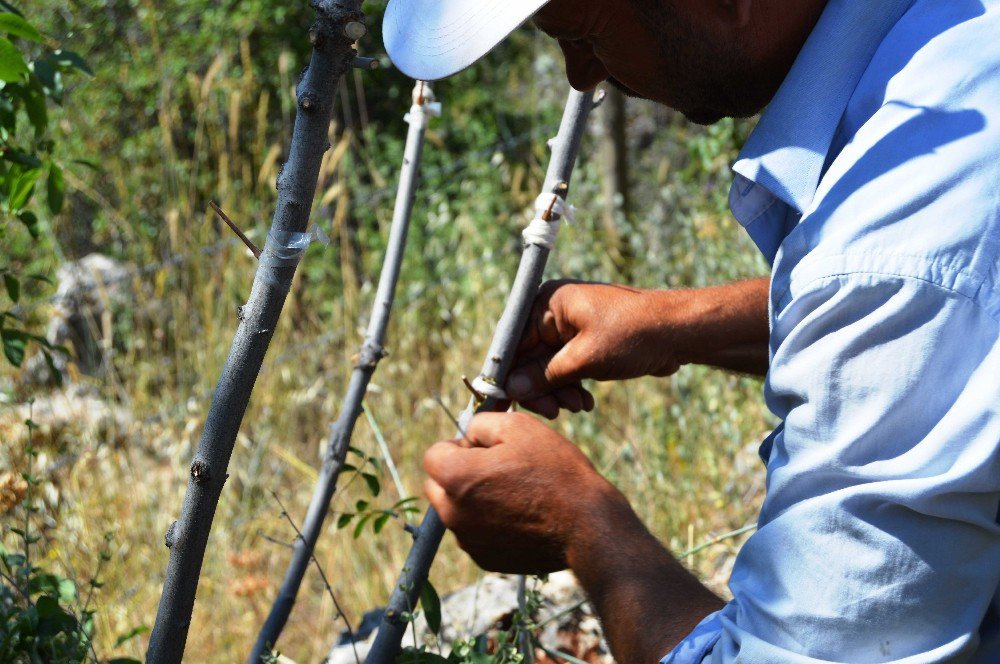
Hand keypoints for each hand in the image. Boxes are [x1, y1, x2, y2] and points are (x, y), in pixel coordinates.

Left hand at [423, 411, 617, 574]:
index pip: (434, 454)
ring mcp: (468, 540)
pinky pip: (475, 533)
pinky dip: (488, 524)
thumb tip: (467, 436)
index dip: (459, 446)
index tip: (486, 449)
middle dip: (458, 475)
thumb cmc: (554, 472)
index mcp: (455, 478)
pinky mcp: (484, 559)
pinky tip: (520, 516)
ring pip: (456, 511)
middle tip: (498, 470)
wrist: (586, 526)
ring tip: (514, 494)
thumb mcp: (519, 427)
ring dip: (473, 500)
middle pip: (437, 486)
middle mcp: (453, 513)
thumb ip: (481, 425)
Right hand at [504, 280, 684, 417]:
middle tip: (554, 412)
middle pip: (529, 357)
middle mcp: (554, 312)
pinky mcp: (584, 342)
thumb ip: (544, 375)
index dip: (510, 375)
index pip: (513, 342)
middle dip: (540, 387)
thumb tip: (510, 389)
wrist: (678, 332)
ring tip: (578, 406)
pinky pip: (565, 368)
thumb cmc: (632, 335)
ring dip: (558, 391)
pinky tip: (585, 403)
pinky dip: (571, 387)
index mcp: (548, 302)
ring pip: (547, 367)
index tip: (510, 403)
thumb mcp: (584, 359)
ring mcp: (569, 327)